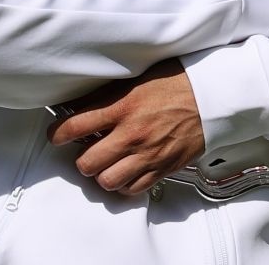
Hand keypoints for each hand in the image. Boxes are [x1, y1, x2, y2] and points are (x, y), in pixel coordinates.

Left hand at [51, 60, 204, 195]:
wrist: (212, 96)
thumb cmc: (176, 82)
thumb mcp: (137, 79)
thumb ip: (108, 94)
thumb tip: (80, 104)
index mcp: (122, 107)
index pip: (76, 126)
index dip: (58, 133)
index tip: (56, 135)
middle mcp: (131, 134)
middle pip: (87, 163)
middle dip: (81, 159)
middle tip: (84, 151)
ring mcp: (148, 155)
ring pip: (108, 181)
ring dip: (102, 174)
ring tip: (105, 165)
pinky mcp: (163, 168)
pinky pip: (134, 188)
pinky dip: (125, 184)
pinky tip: (125, 173)